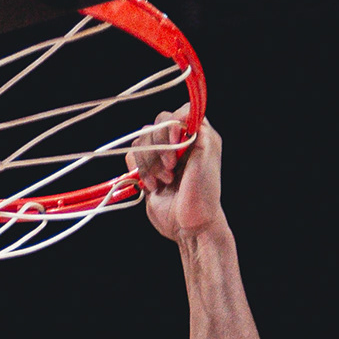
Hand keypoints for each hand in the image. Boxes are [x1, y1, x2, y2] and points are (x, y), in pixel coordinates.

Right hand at [128, 112, 224, 242]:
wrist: (189, 226)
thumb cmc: (203, 193)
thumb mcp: (206, 154)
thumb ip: (197, 128)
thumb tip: (184, 113)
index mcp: (198, 135)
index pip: (180, 112)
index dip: (173, 124)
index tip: (177, 142)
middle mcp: (179, 142)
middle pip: (157, 124)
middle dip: (160, 147)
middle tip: (172, 169)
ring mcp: (162, 156)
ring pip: (141, 141)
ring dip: (151, 164)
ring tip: (165, 182)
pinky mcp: (147, 170)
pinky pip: (132, 157)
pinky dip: (140, 172)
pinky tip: (154, 187)